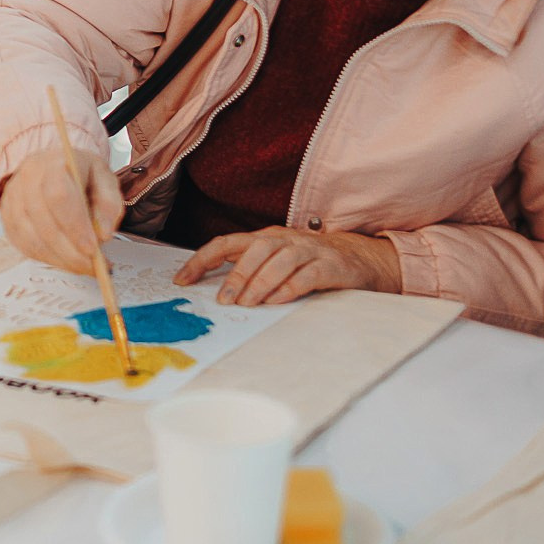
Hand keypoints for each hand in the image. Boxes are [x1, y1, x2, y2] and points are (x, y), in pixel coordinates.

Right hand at [0, 144, 123, 275]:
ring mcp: (13, 198)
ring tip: (82, 265)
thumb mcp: (104, 179)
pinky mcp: (8, 218)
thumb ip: (109, 203)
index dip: (75, 226)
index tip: (92, 249)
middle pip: (43, 221)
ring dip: (60, 258)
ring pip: (32, 238)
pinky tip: (65, 260)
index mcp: (54, 163)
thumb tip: (103, 233)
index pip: (58, 195)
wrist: (50, 167)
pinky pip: (25, 245)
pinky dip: (48, 258)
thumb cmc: (80, 174)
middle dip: (70, 250)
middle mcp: (28, 178)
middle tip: (92, 265)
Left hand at [177, 227, 402, 305]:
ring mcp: (309, 251)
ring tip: (246, 305)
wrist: (362, 258)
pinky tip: (277, 301)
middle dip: (235, 275)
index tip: (182, 279)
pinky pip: (306, 275)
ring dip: (259, 283)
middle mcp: (285, 240)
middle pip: (254, 249)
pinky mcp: (330, 266)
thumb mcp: (277, 260)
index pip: (227, 243)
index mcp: (266, 238)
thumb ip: (250, 270)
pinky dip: (289, 288)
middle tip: (223, 301)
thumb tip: (214, 291)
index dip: (202, 259)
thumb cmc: (311, 262)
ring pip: (278, 260)